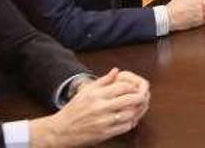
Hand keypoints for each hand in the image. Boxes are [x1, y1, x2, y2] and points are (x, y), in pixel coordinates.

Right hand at [30, 68, 149, 147]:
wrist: (60, 131)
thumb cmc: (74, 110)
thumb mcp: (85, 91)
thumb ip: (103, 81)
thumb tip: (116, 71)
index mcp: (96, 94)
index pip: (123, 86)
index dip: (133, 86)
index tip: (135, 88)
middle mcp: (100, 107)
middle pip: (131, 99)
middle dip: (141, 97)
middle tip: (143, 97)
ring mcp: (103, 121)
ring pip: (130, 113)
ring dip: (137, 110)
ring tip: (138, 108)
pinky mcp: (105, 133)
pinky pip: (125, 127)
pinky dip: (131, 122)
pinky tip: (130, 119)